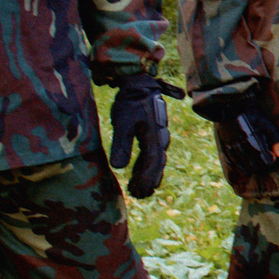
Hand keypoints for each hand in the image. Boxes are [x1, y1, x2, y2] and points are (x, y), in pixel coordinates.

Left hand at [107, 75, 183, 198]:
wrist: (138, 83)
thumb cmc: (129, 102)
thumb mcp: (122, 122)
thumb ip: (122, 144)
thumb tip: (118, 168)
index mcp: (154, 136)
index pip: (153, 163)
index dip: (146, 179)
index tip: (137, 192)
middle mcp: (160, 137)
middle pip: (157, 164)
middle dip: (148, 180)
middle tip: (138, 195)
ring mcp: (158, 135)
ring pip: (156, 160)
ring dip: (148, 175)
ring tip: (139, 189)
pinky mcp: (152, 133)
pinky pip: (152, 152)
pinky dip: (146, 165)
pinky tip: (136, 173)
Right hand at [217, 103, 278, 182]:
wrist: (236, 107)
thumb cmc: (256, 117)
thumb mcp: (268, 125)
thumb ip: (276, 140)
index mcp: (253, 136)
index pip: (260, 154)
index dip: (266, 160)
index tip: (271, 160)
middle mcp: (241, 140)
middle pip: (248, 159)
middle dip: (255, 166)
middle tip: (260, 168)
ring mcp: (231, 141)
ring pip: (237, 159)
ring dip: (243, 167)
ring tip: (249, 172)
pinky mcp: (225, 141)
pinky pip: (228, 155)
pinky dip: (233, 163)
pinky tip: (237, 166)